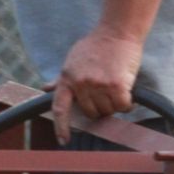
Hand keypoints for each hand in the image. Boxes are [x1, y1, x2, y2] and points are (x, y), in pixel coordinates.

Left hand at [49, 29, 143, 144]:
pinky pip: (123, 106)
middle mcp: (80, 83)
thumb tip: (46, 89)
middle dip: (100, 108)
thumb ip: (61, 79)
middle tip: (106, 94)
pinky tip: (127, 91)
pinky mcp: (116, 85)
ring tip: (116, 88)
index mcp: (67, 78)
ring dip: (115, 105)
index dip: (61, 126)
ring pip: (108, 110)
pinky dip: (128, 103)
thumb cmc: (95, 46)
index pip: (60, 108)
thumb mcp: (72, 61)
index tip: (63, 140)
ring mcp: (98, 85)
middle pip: (91, 113)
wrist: (116, 32)